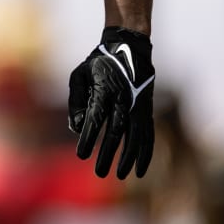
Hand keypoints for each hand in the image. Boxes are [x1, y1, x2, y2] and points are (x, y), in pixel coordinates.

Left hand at [68, 26, 155, 178]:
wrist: (129, 48)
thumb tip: (78, 128)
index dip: (89, 137)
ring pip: (136, 136)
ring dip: (129, 158)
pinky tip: (140, 170)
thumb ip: (75, 101)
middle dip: (108, 154)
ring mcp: (138, 105)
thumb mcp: (79, 75)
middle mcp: (124, 99)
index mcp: (105, 89)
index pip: (96, 118)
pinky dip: (145, 153)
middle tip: (99, 173)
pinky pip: (148, 135)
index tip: (82, 155)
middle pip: (117, 131)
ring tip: (121, 175)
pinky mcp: (146, 110)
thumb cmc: (98, 64)